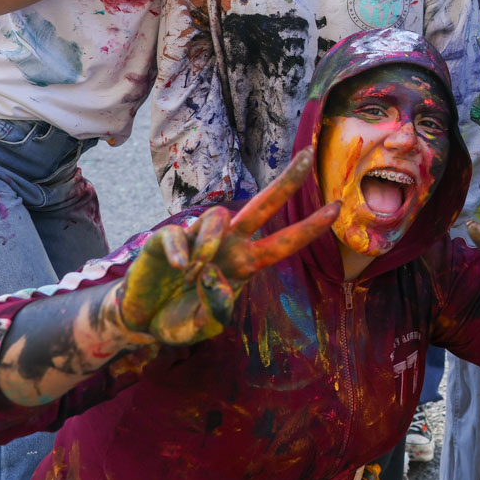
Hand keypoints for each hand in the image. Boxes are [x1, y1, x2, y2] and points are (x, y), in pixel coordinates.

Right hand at [113, 150, 338, 345]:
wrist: (141, 320)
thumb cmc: (179, 318)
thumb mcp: (204, 325)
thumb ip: (217, 308)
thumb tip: (214, 274)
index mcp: (245, 263)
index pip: (285, 242)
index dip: (310, 227)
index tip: (338, 208)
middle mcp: (229, 243)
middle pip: (264, 205)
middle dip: (288, 181)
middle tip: (309, 155)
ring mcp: (199, 237)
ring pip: (219, 217)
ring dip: (211, 241)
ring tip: (194, 271)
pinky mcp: (169, 238)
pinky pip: (179, 235)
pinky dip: (182, 251)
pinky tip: (179, 268)